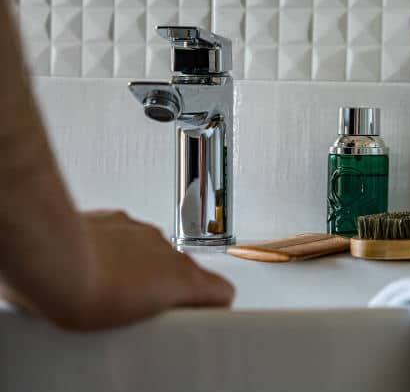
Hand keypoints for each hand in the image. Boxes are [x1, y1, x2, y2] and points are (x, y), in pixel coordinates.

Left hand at [2, 210, 233, 330]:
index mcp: (184, 277)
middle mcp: (168, 249)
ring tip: (115, 289)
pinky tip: (98, 266)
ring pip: (155, 253)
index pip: (222, 290)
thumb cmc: (87, 295)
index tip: (202, 313)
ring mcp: (143, 232)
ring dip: (143, 268)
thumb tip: (163, 323)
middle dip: (169, 288)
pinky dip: (119, 250)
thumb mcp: (137, 326)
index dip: (213, 304)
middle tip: (145, 310)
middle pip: (184, 271)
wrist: (51, 260)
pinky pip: (128, 237)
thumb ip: (165, 318)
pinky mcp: (117, 219)